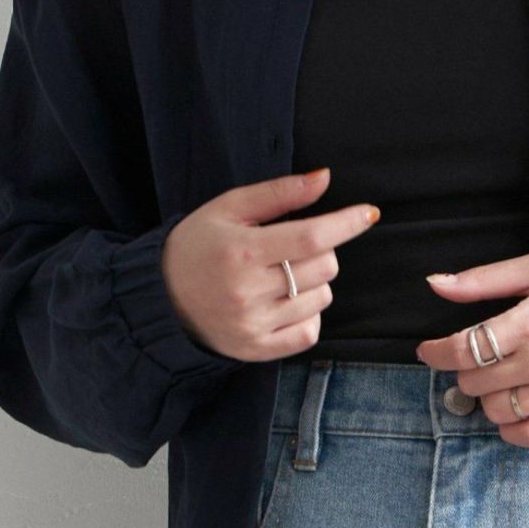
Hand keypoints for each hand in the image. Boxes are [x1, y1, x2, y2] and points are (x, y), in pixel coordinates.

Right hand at [161, 167, 379, 361]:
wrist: (159, 299)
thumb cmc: (198, 245)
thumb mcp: (229, 207)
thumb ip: (279, 192)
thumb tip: (325, 178)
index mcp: (243, 250)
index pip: (312, 236)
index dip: (347, 223)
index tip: (369, 213)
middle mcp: (249, 291)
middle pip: (325, 267)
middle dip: (321, 250)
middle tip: (292, 247)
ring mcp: (254, 325)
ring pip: (322, 298)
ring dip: (313, 282)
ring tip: (281, 275)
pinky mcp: (257, 349)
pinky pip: (310, 332)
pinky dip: (308, 315)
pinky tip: (285, 302)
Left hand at [415, 251, 528, 448]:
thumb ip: (482, 280)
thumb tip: (435, 283)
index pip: (465, 349)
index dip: (437, 353)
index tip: (428, 351)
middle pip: (475, 383)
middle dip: (467, 371)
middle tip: (480, 359)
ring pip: (496, 411)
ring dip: (489, 398)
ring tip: (502, 378)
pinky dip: (512, 429)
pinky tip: (513, 409)